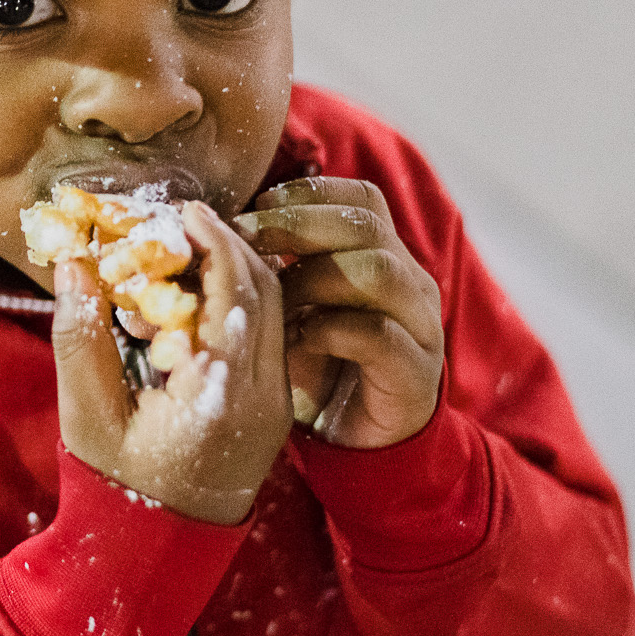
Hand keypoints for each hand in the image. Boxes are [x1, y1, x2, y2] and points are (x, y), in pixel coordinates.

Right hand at [51, 202, 290, 524]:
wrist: (154, 555)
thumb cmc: (113, 484)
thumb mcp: (86, 413)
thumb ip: (80, 336)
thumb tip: (73, 264)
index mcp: (218, 394)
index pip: (234, 290)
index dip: (212, 238)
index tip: (181, 208)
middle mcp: (261, 397)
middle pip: (266, 291)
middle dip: (229, 243)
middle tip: (186, 219)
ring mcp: (275, 406)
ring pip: (277, 312)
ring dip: (240, 270)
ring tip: (192, 249)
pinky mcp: (274, 412)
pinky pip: (272, 339)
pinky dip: (245, 304)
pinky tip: (204, 297)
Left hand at [234, 177, 443, 449]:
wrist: (354, 442)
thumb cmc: (316, 366)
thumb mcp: (291, 308)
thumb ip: (274, 267)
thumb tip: (214, 226)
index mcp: (386, 256)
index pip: (363, 200)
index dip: (310, 193)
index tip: (258, 204)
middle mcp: (411, 283)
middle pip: (366, 226)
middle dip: (297, 224)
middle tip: (244, 238)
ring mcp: (420, 326)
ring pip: (378, 271)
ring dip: (312, 277)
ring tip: (272, 297)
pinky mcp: (415, 373)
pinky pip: (378, 334)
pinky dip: (328, 330)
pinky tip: (294, 340)